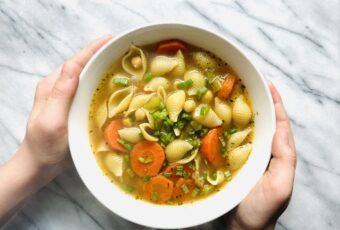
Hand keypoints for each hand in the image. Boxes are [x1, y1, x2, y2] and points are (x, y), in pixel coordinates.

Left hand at [0, 35, 111, 224]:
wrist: (40, 164)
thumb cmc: (45, 146)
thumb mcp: (51, 119)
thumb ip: (61, 93)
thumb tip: (74, 65)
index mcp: (52, 87)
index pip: (75, 63)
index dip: (93, 49)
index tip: (111, 39)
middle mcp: (59, 88)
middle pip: (81, 66)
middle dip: (100, 54)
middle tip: (122, 48)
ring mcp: (66, 97)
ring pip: (86, 76)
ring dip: (102, 67)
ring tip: (121, 61)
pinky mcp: (73, 106)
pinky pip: (88, 89)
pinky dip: (100, 82)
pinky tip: (113, 84)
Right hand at [225, 82, 296, 229]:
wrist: (241, 228)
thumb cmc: (262, 210)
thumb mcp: (280, 186)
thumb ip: (284, 158)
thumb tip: (279, 129)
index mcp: (278, 154)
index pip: (280, 122)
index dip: (276, 102)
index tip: (268, 83)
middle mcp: (263, 151)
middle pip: (263, 120)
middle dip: (257, 100)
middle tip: (246, 82)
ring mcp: (246, 155)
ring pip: (245, 127)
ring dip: (239, 110)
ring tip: (229, 93)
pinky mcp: (231, 161)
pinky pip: (229, 139)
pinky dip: (224, 126)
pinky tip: (214, 118)